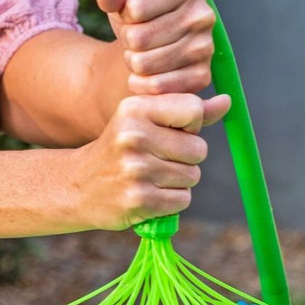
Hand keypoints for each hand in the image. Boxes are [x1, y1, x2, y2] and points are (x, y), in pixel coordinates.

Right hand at [69, 92, 231, 229]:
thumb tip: (228, 102)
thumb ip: (186, 110)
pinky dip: (171, 201)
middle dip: (186, 158)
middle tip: (158, 160)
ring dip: (179, 182)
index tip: (171, 132)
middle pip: (198, 148)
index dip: (191, 126)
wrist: (77, 186)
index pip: (193, 109)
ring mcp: (135, 169)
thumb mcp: (145, 121)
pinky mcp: (139, 199)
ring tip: (150, 178)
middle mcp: (134, 135)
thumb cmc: (121, 149)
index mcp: (135, 108)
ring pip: (192, 176)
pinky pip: (182, 200)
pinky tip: (148, 194)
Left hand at [95, 0, 216, 96]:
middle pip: (138, 38)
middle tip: (136, 39)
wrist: (159, 46)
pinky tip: (145, 74)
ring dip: (132, 62)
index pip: (136, 8)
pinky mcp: (202, 76)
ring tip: (141, 54)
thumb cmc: (141, 16)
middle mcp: (203, 15)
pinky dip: (141, 83)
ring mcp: (205, 47)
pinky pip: (155, 85)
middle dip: (128, 40)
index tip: (133, 15)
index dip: (124, 15)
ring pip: (143, 64)